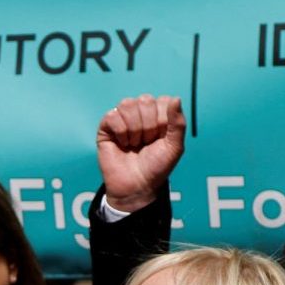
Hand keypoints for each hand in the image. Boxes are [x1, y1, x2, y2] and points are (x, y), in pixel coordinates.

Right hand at [97, 95, 184, 212]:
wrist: (137, 186)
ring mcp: (123, 118)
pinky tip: (122, 144)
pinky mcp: (106, 126)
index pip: (162, 101)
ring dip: (134, 129)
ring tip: (134, 144)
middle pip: (145, 100)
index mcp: (158, 114)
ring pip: (127, 104)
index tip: (160, 139)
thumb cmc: (156, 167)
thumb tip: (176, 98)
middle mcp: (140, 113)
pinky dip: (121, 132)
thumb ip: (178, 123)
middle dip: (148, 126)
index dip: (162, 121)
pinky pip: (113, 115)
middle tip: (146, 143)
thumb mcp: (174, 146)